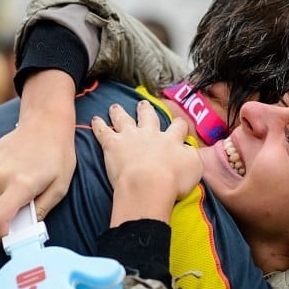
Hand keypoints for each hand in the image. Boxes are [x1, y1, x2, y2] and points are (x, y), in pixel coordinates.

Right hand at [0, 70, 76, 239]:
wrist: (44, 123)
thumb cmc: (58, 156)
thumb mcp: (59, 188)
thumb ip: (40, 211)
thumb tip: (26, 232)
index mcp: (20, 183)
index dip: (0, 234)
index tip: (10, 237)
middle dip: (1, 225)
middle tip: (18, 221)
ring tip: (17, 198)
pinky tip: (9, 184)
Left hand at [92, 99, 200, 224]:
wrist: (148, 184)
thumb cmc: (172, 179)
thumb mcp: (194, 167)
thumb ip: (191, 156)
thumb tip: (189, 150)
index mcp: (171, 139)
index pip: (178, 127)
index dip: (179, 125)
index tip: (179, 125)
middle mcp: (150, 133)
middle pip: (148, 117)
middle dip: (145, 110)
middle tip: (143, 104)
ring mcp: (130, 137)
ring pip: (123, 119)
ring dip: (119, 112)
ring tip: (115, 107)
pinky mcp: (113, 144)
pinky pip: (103, 131)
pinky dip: (98, 125)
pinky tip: (95, 120)